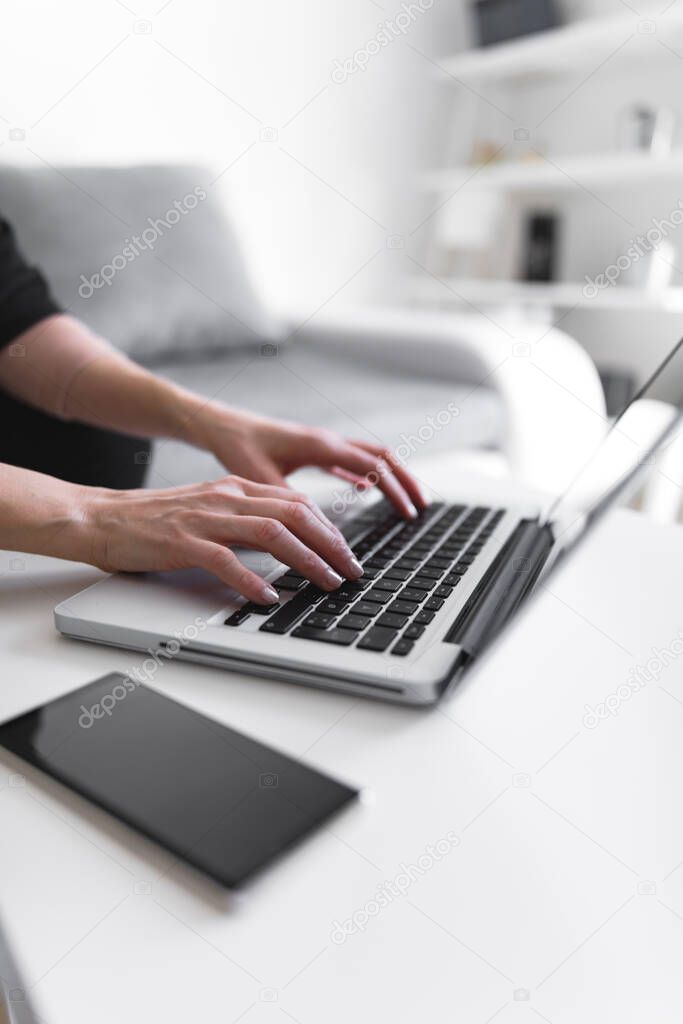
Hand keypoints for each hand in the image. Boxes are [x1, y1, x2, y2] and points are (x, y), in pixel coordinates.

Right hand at [82, 476, 363, 602]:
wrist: (101, 518)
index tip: (348, 553)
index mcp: (235, 489)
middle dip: (330, 543)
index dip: (329, 529)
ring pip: (271, 533)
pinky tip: (268, 597)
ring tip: (326, 582)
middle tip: (351, 571)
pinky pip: (225, 560)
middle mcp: (225, 498)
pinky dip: (252, 580)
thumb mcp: (209, 510)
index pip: (297, 503)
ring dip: (305, 560)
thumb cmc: (154, 520)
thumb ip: (246, 522)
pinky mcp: (181, 541)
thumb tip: (287, 545)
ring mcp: (204, 518)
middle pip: (294, 514)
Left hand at [188, 406, 427, 518]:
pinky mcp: (315, 449)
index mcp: (322, 445)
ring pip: (370, 456)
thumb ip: (293, 505)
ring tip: (406, 501)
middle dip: (405, 481)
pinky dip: (367, 475)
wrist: (221, 426)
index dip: (395, 491)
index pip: (373, 466)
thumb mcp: (263, 480)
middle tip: (422, 507)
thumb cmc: (238, 448)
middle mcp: (329, 440)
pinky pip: (351, 460)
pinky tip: (368, 490)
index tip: (409, 515)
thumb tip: (319, 534)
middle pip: (382, 457)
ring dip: (391, 477)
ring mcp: (324, 442)